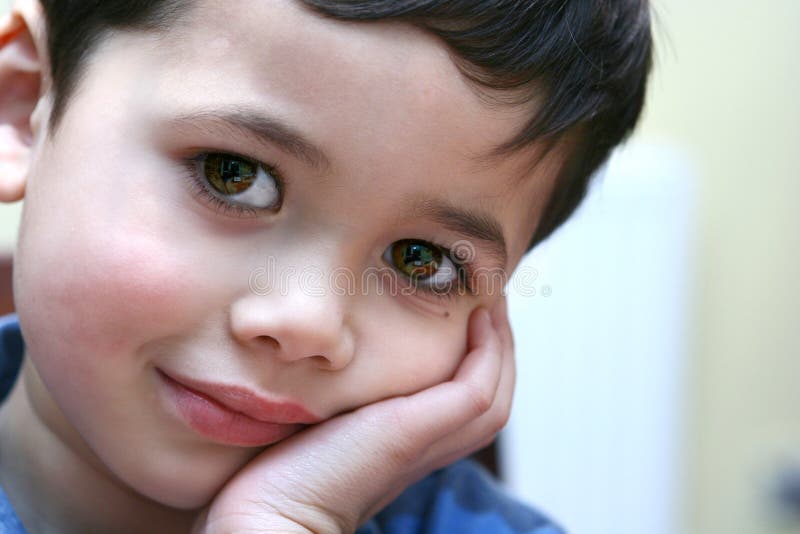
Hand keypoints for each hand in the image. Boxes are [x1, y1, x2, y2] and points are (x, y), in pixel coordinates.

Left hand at [192, 299, 515, 533]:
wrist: (265, 515)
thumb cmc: (274, 471)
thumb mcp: (317, 417)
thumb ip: (335, 393)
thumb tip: (320, 349)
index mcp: (405, 443)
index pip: (463, 401)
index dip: (476, 358)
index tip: (469, 313)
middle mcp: (423, 446)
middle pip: (492, 398)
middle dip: (498, 346)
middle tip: (492, 299)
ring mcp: (422, 441)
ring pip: (494, 396)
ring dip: (501, 345)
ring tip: (491, 302)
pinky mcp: (410, 434)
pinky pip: (476, 394)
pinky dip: (487, 355)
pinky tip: (477, 317)